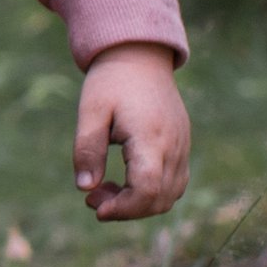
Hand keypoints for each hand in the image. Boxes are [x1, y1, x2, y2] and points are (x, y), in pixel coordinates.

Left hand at [74, 45, 189, 221]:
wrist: (140, 57)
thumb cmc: (111, 82)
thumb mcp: (91, 112)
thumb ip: (87, 150)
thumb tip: (84, 188)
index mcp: (150, 137)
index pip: (148, 189)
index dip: (124, 208)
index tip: (95, 208)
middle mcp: (173, 145)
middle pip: (160, 199)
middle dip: (125, 209)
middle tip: (92, 197)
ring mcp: (182, 146)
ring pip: (170, 195)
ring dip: (138, 204)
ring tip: (105, 188)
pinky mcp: (182, 146)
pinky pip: (174, 182)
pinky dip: (151, 193)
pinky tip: (124, 181)